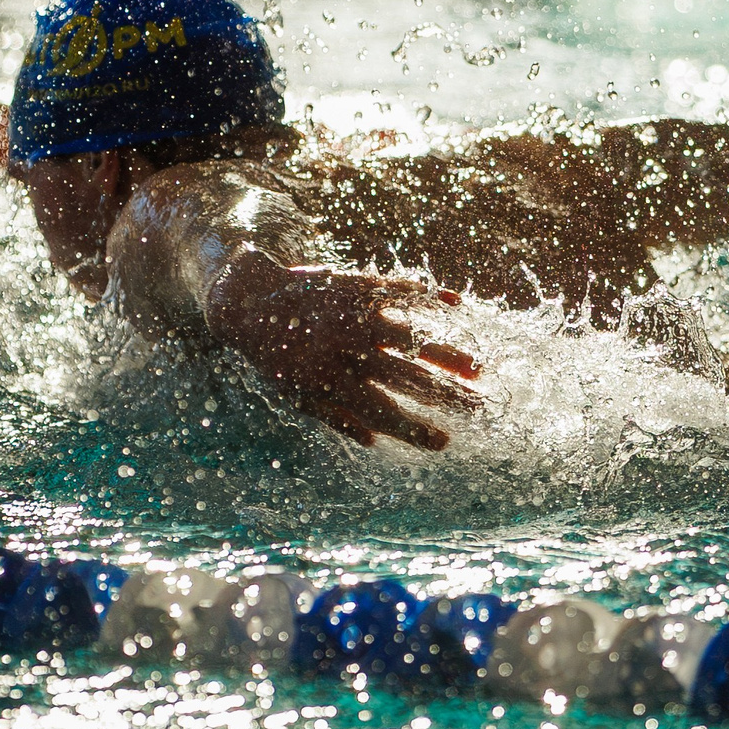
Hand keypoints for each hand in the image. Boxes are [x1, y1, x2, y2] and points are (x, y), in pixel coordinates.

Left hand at [203, 252, 481, 448]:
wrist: (247, 301)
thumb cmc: (276, 356)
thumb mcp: (295, 395)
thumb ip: (336, 418)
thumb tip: (375, 442)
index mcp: (331, 382)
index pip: (382, 413)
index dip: (414, 429)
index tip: (446, 442)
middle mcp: (345, 350)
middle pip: (404, 378)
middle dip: (444, 395)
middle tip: (480, 406)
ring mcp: (352, 316)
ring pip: (408, 338)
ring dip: (445, 353)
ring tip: (478, 366)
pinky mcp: (354, 286)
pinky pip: (395, 290)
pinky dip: (426, 295)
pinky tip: (456, 303)